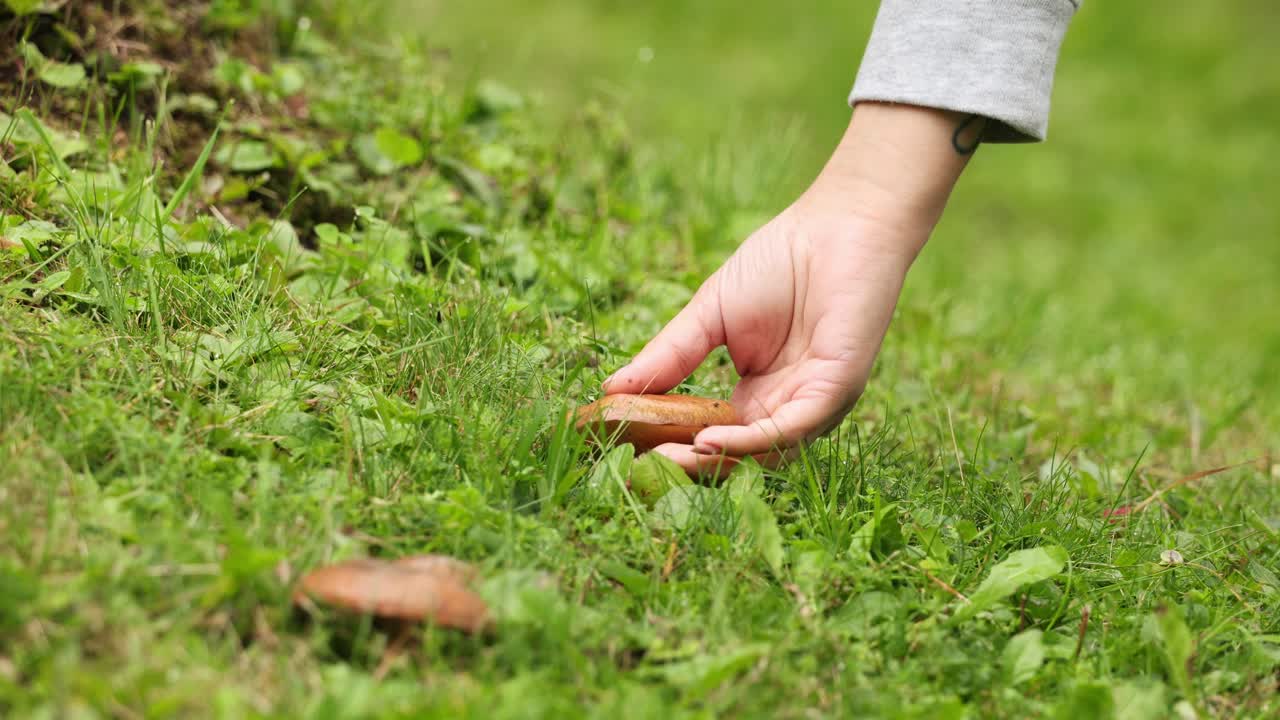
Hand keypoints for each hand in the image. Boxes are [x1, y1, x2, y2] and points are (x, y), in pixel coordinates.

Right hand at [602, 103, 979, 474]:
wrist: (838, 225)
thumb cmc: (780, 263)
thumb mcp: (708, 313)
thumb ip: (668, 355)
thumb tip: (611, 388)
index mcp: (759, 395)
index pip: (712, 436)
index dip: (672, 446)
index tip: (626, 449)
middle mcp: (787, 408)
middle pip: (736, 455)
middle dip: (689, 465)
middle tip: (641, 467)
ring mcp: (814, 403)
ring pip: (763, 452)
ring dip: (715, 460)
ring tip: (669, 457)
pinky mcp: (836, 389)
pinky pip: (791, 428)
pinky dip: (750, 441)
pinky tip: (709, 439)